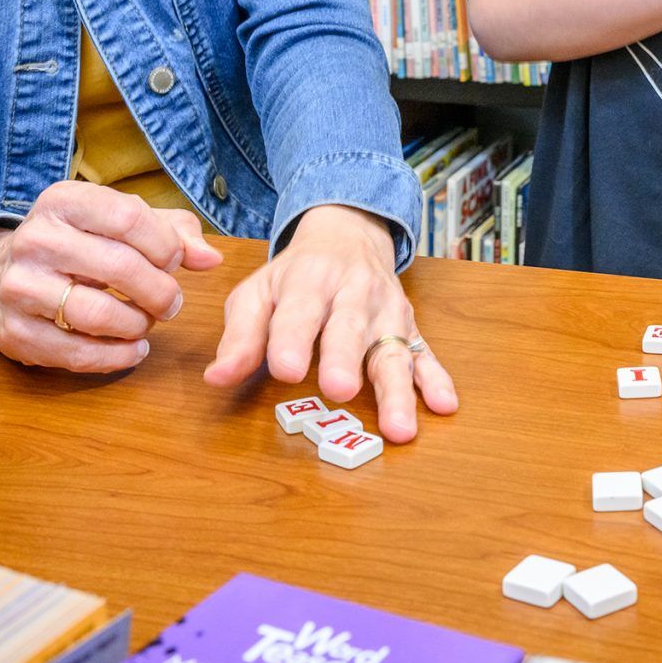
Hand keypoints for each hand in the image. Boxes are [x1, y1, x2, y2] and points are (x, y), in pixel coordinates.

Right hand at [0, 180, 222, 373]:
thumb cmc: (75, 245)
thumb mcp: (116, 221)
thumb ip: (172, 231)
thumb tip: (212, 259)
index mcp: (63, 201)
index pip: (129, 216)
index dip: (164, 245)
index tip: (174, 262)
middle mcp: (36, 238)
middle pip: (119, 267)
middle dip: (159, 292)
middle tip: (170, 303)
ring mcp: (20, 287)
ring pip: (98, 313)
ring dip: (137, 325)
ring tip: (146, 323)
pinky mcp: (15, 332)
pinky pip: (77, 352)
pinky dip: (116, 357)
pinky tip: (133, 349)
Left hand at [204, 204, 460, 442]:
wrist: (348, 234)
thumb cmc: (296, 275)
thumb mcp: (258, 291)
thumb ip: (240, 336)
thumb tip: (217, 378)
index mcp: (309, 280)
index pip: (298, 311)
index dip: (291, 339)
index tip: (284, 370)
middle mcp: (353, 294)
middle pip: (350, 328)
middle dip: (345, 359)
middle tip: (338, 390)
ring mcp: (387, 313)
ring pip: (394, 351)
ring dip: (398, 390)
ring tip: (399, 427)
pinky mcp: (410, 329)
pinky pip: (426, 356)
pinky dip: (437, 380)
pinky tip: (444, 405)